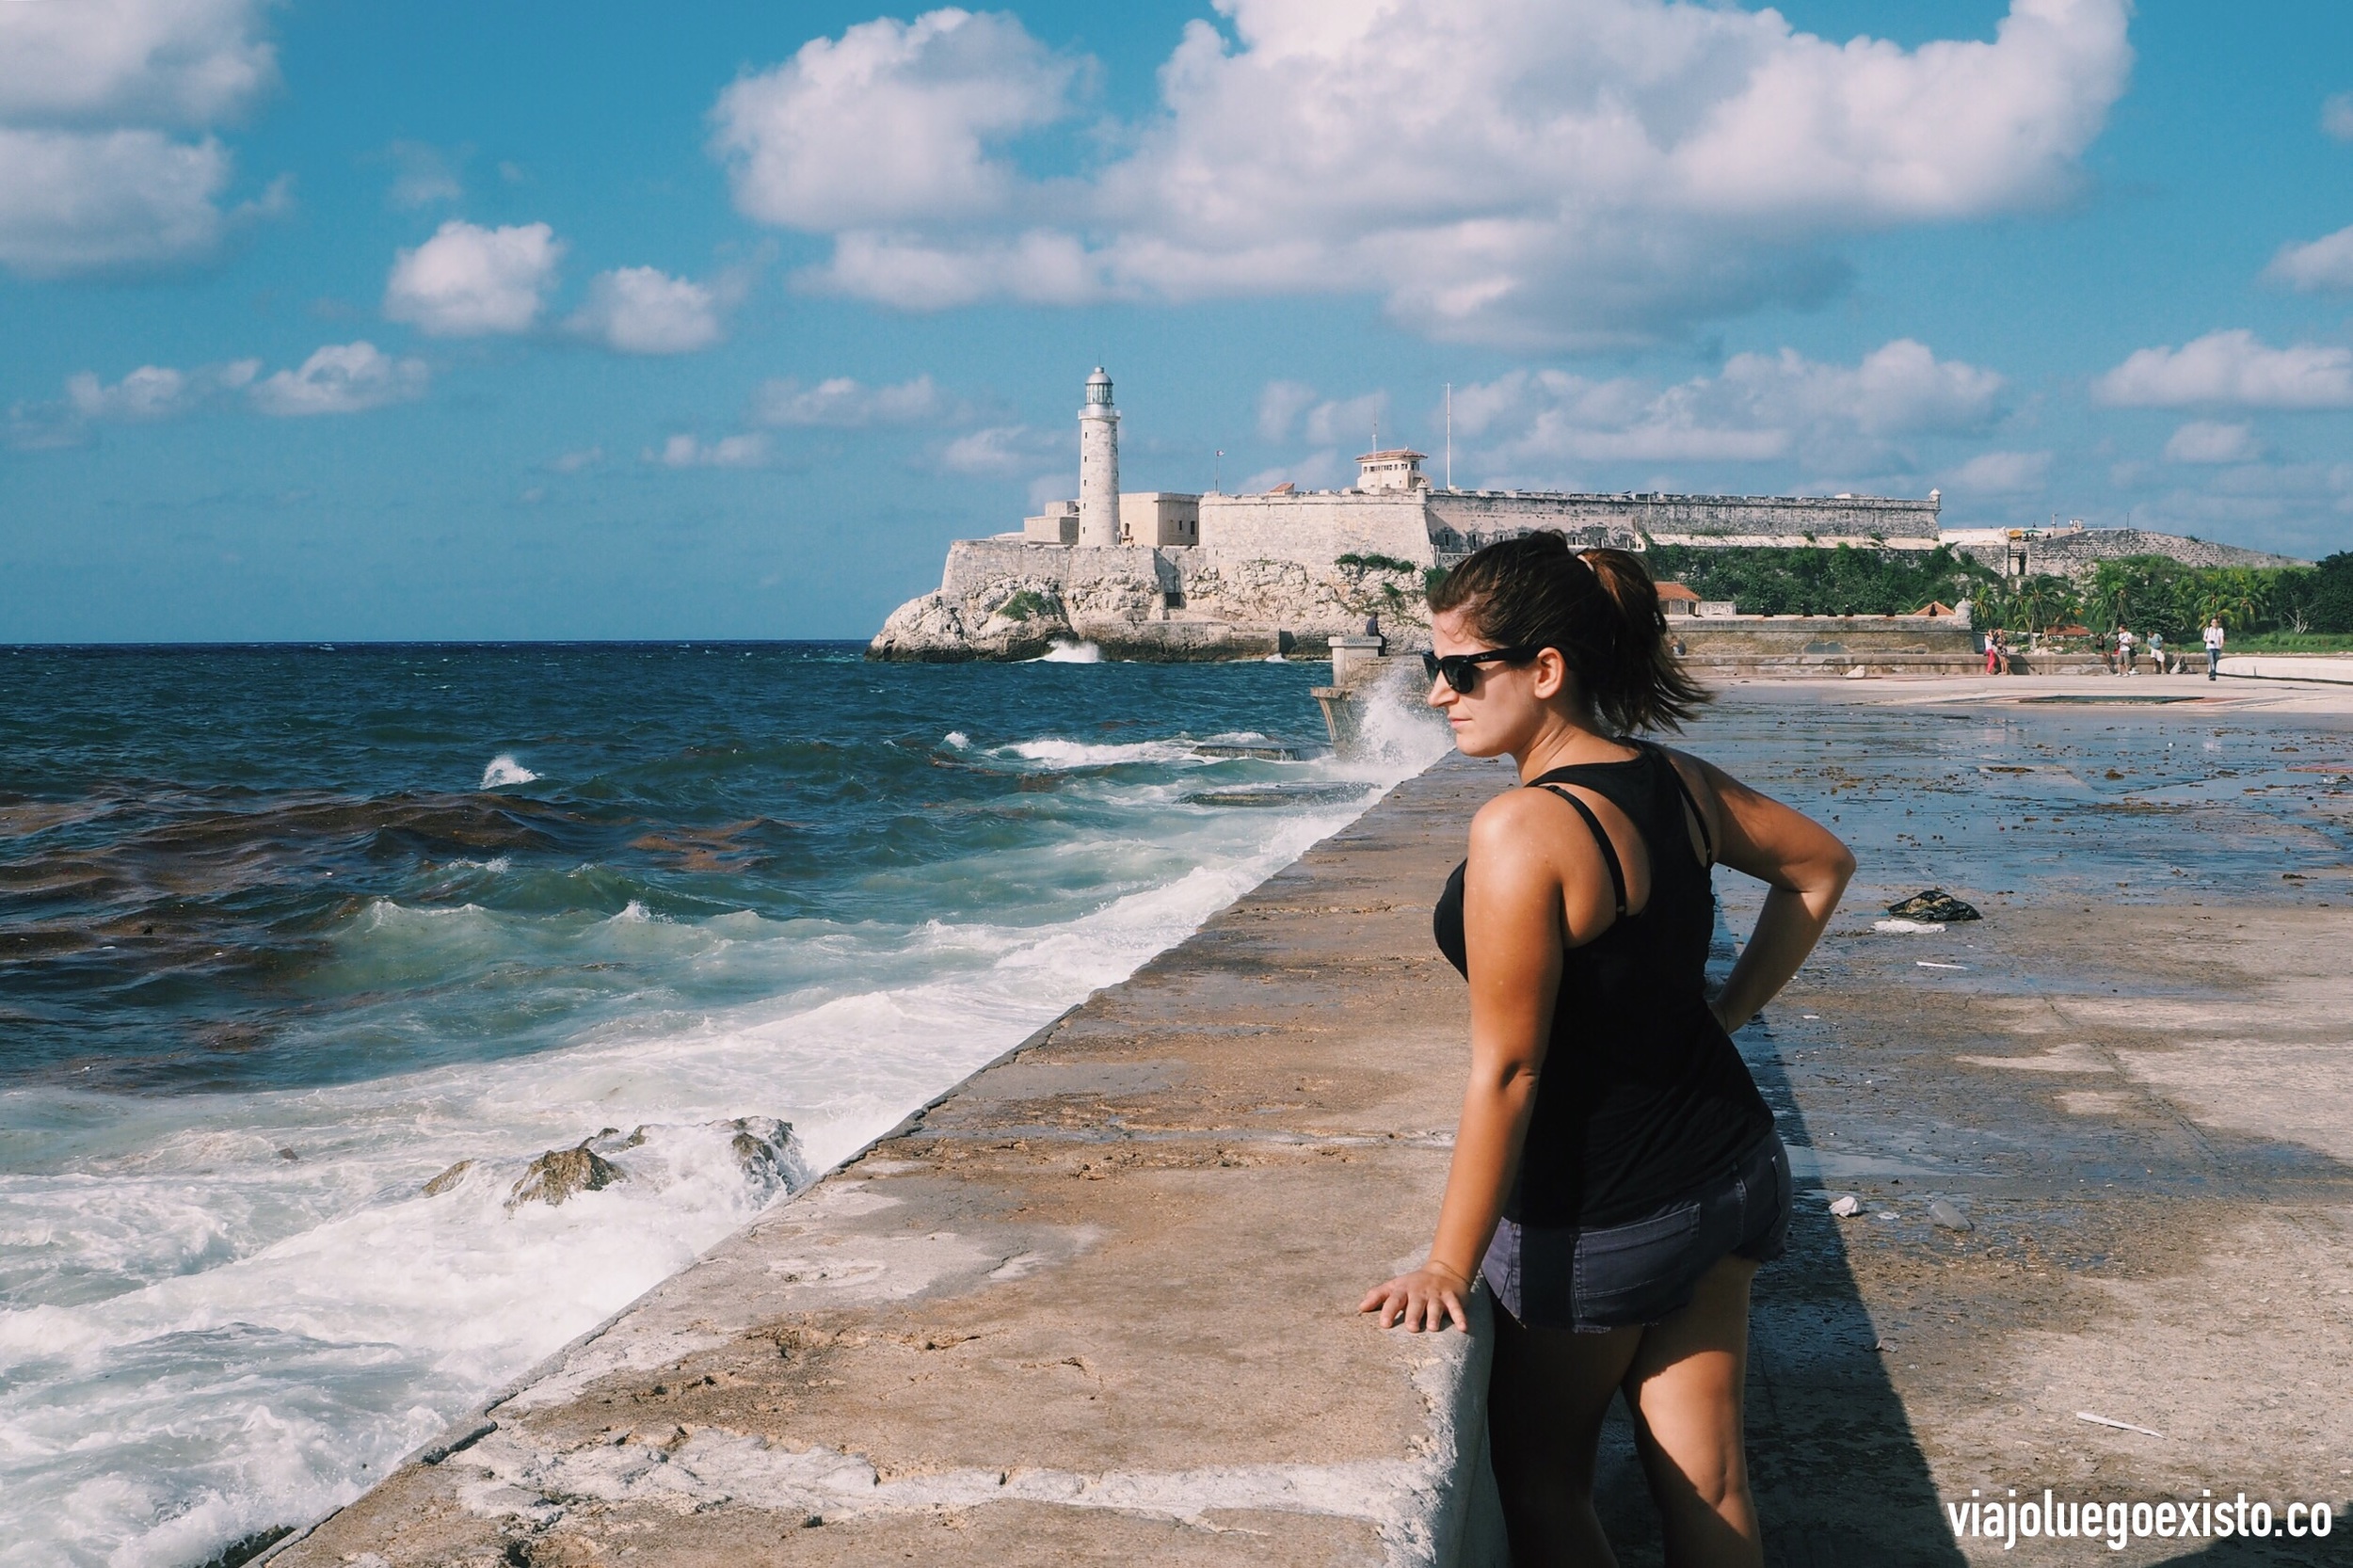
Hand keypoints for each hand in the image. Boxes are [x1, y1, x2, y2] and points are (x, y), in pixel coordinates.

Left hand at [1357, 1262, 1472, 1332]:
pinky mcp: (1452, 1297)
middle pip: (1415, 1303)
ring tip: (1432, 1328)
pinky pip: (1457, 1307)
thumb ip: (1377, 1296)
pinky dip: (1460, 1317)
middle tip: (1411, 1328)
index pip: (1394, 1299)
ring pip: (1435, 1305)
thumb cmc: (1414, 1285)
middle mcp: (1419, 1291)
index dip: (1388, 1310)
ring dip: (1434, 1316)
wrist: (1444, 1271)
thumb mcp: (1395, 1286)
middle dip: (1413, 1314)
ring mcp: (1436, 1294)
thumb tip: (1360, 1307)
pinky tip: (1463, 1328)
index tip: (1384, 1324)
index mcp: (1403, 1289)